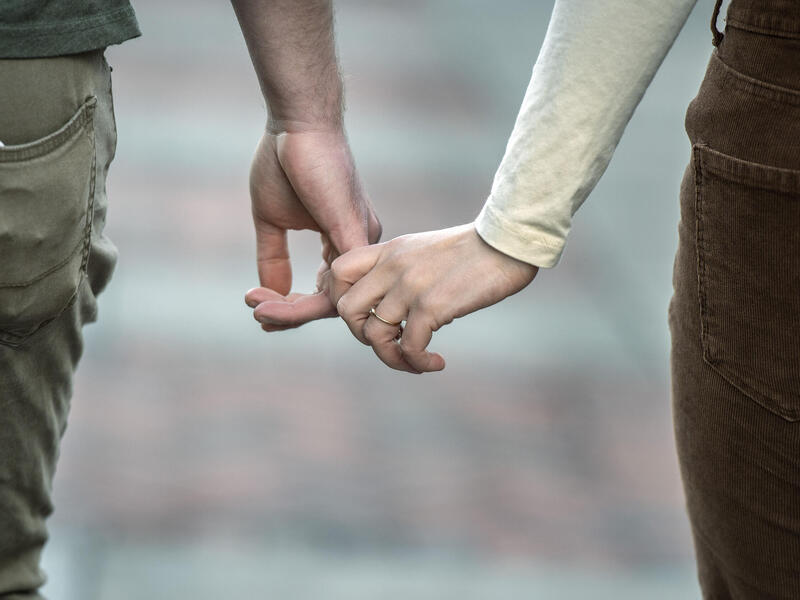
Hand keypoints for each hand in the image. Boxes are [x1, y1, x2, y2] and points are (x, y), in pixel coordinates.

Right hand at [244, 128, 380, 330]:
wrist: (297, 123)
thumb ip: (273, 258)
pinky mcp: (352, 232)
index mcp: (344, 242)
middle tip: (257, 314)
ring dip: (292, 311)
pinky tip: (279, 302)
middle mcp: (360, 246)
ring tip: (258, 308)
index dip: (293, 308)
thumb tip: (270, 294)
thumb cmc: (285, 161)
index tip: (260, 311)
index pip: (327, 291)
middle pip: (333, 302)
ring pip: (336, 299)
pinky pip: (342, 283)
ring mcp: (360, 241)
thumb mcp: (272, 219)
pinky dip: (310, 300)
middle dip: (290, 314)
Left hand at [324, 223, 537, 372]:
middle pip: (346, 309)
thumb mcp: (425, 251)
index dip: (340, 299)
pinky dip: (419, 363)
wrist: (507, 242)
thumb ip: (401, 273)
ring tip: (416, 361)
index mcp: (389, 251)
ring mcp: (410, 286)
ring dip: (393, 358)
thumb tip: (395, 315)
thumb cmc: (474, 251)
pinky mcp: (432, 305)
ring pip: (374, 335)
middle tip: (390, 341)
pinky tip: (437, 362)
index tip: (366, 316)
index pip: (337, 271)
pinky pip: (409, 347)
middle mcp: (392, 267)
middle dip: (361, 334)